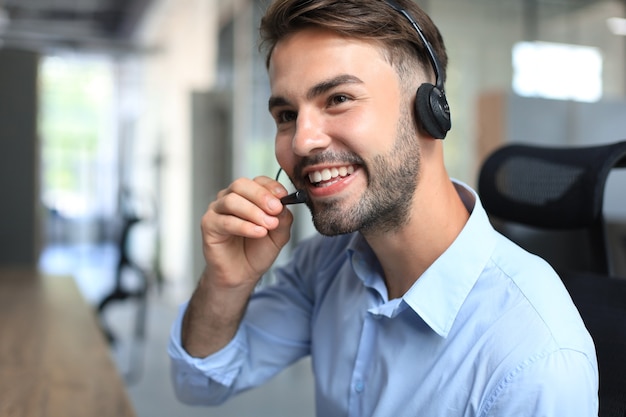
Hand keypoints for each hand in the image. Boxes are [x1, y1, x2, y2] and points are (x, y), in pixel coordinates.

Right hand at [200, 175, 293, 289]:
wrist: (243, 274)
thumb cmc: (257, 251)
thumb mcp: (279, 234)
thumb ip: (283, 218)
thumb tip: (284, 205)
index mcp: (248, 196)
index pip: (258, 181)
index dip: (271, 187)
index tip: (284, 196)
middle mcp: (230, 198)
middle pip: (241, 185)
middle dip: (261, 196)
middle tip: (275, 209)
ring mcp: (217, 210)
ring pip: (232, 201)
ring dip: (253, 212)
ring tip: (269, 225)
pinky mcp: (209, 225)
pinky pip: (225, 221)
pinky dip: (244, 226)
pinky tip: (258, 232)